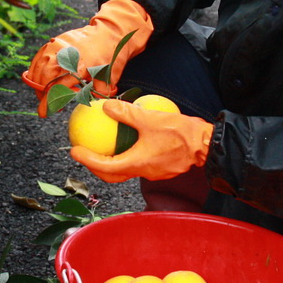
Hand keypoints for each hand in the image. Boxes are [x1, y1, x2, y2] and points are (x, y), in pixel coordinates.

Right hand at [24, 0, 153, 116]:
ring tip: (46, 92)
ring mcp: (56, 47)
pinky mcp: (53, 42)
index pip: (56, 88)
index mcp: (78, 66)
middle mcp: (63, 56)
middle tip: (50, 103)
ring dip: (39, 84)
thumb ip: (98, 94)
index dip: (48, 103)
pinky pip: (38, 59)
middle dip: (44, 95)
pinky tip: (41, 78)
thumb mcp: (109, 78)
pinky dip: (36, 70)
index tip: (42, 113)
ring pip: (38, 70)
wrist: (109, 31)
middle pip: (43, 81)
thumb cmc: (111, 55)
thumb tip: (91, 105)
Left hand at [71, 100, 213, 182]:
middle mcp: (143, 172)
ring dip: (111, 164)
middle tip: (84, 154)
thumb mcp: (150, 118)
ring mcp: (153, 172)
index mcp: (137, 163)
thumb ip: (127, 113)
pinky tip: (128, 143)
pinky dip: (127, 158)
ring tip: (102, 149)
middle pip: (113, 175)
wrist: (207, 145)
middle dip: (95, 167)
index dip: (88, 160)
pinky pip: (138, 165)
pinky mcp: (162, 168)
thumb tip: (107, 106)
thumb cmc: (181, 133)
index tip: (75, 151)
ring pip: (126, 172)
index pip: (105, 167)